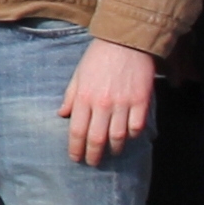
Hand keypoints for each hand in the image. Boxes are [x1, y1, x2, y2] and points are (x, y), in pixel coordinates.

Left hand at [60, 41, 162, 165]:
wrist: (125, 41)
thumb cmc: (98, 57)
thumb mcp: (78, 74)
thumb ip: (71, 96)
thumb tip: (62, 115)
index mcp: (84, 97)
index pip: (77, 131)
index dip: (76, 148)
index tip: (75, 158)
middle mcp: (102, 103)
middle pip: (97, 138)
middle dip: (93, 155)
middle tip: (92, 163)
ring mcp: (123, 103)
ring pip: (118, 136)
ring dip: (114, 148)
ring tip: (112, 153)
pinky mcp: (141, 101)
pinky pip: (136, 126)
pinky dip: (132, 135)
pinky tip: (128, 137)